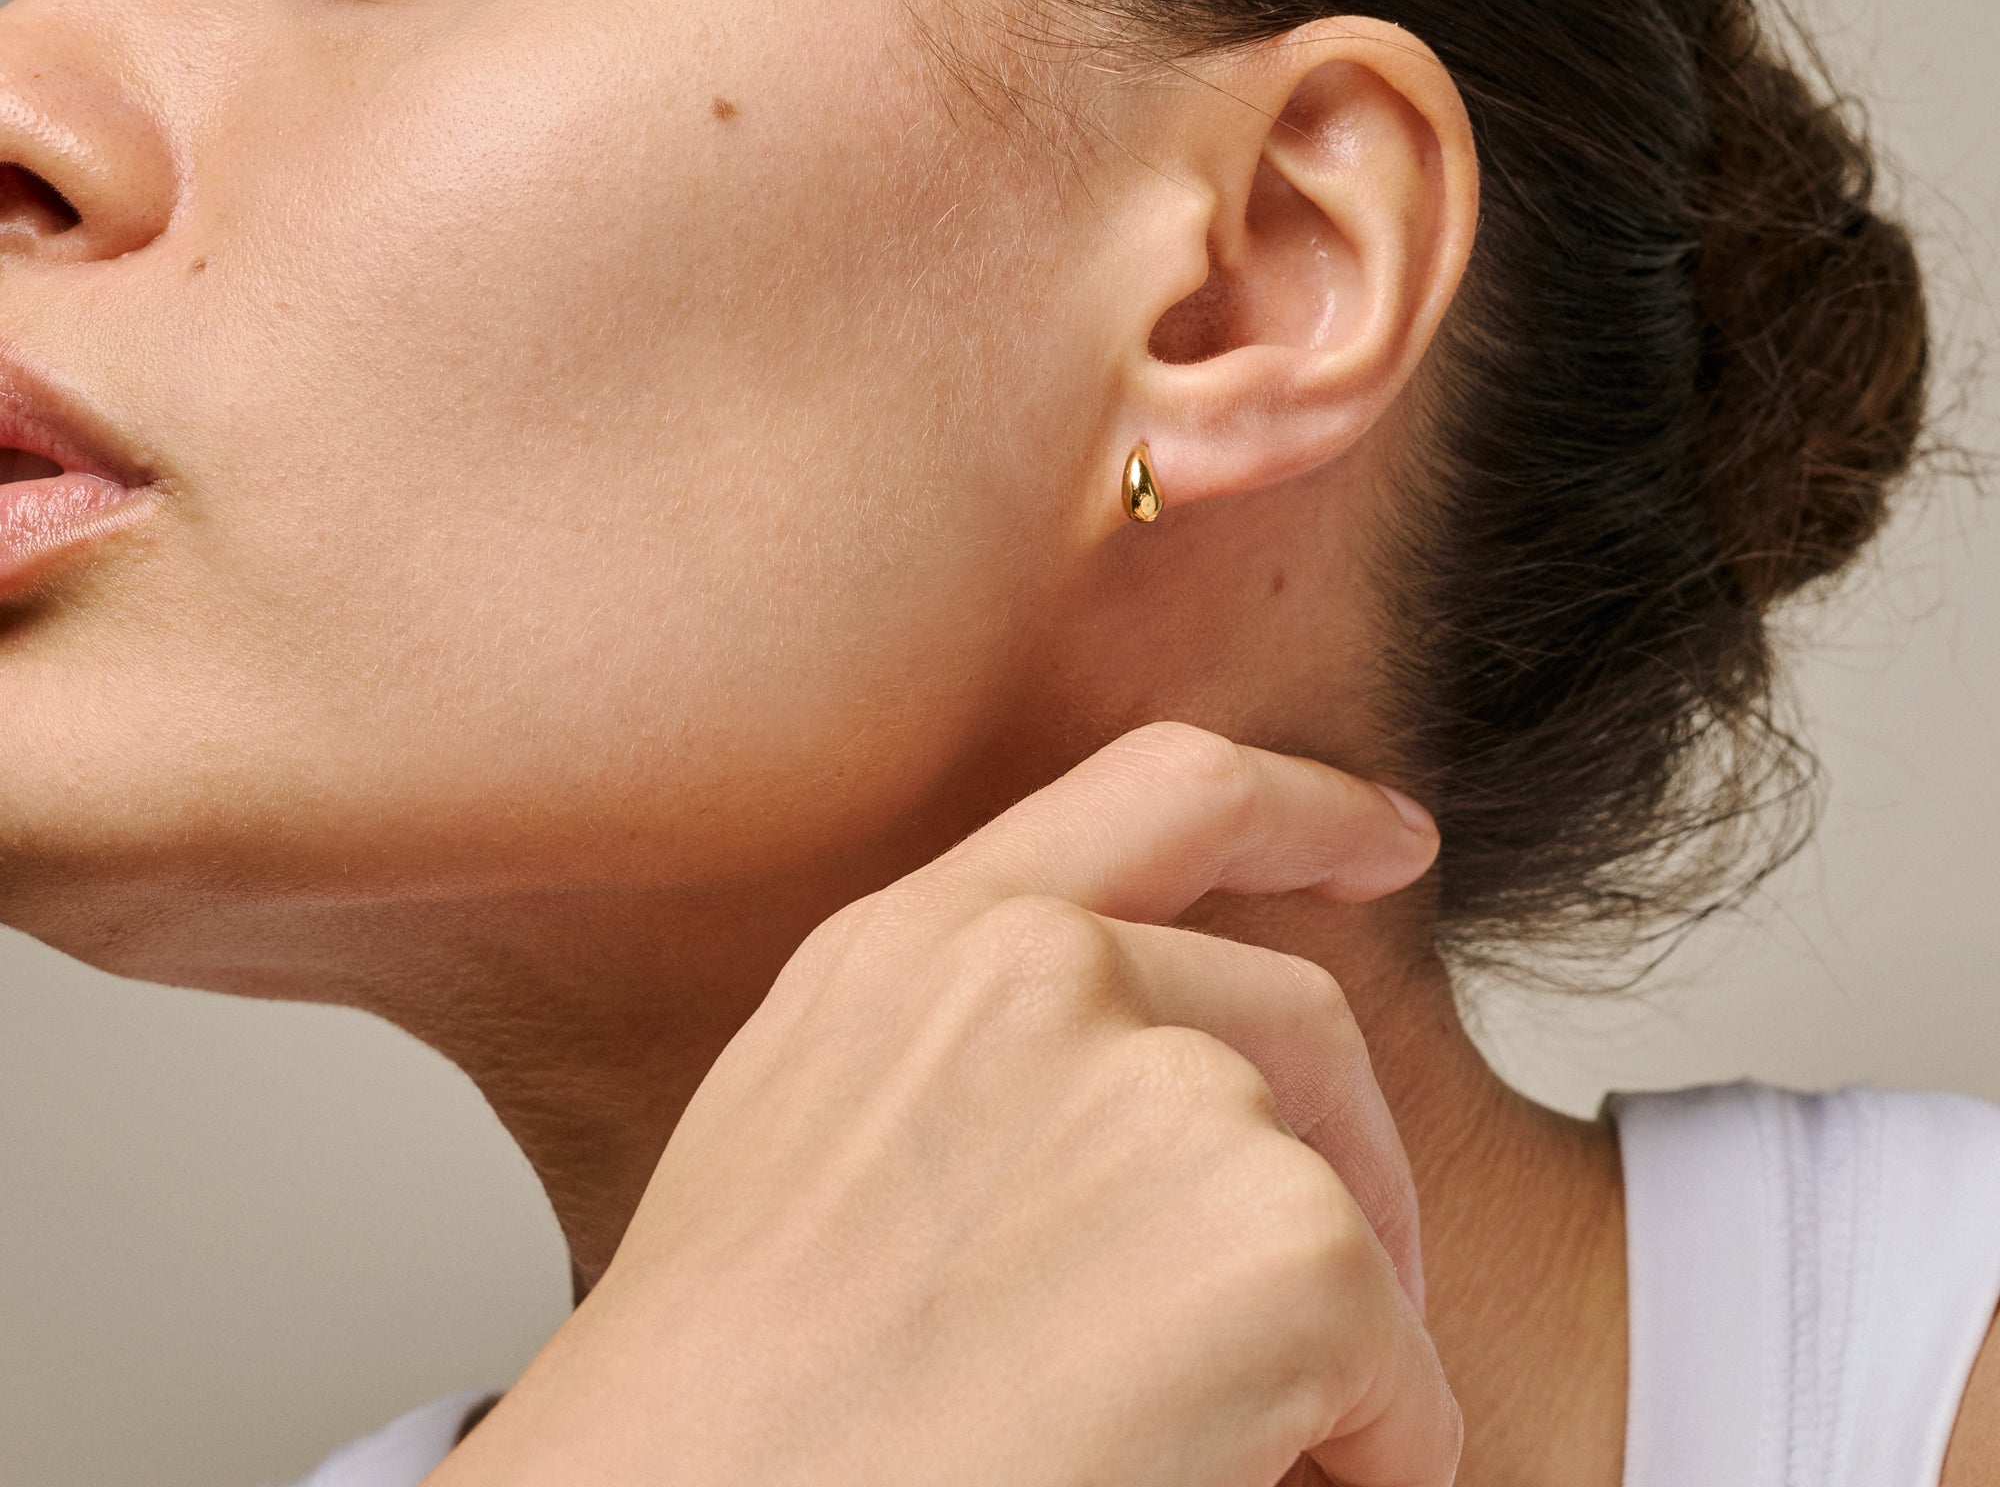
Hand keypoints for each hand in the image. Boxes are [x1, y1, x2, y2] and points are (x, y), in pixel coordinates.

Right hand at [432, 724, 1460, 1486]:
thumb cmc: (723, 1416)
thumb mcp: (811, 1143)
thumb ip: (963, 1049)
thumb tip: (1144, 1084)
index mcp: (918, 947)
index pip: (1165, 790)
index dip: (1304, 806)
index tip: (1388, 843)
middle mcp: (1040, 975)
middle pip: (1297, 1018)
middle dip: (1344, 1157)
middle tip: (1335, 1307)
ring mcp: (1159, 1088)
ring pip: (1334, 1208)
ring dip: (1322, 1337)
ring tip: (1208, 1447)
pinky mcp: (1272, 1245)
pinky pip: (1397, 1369)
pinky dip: (1373, 1456)